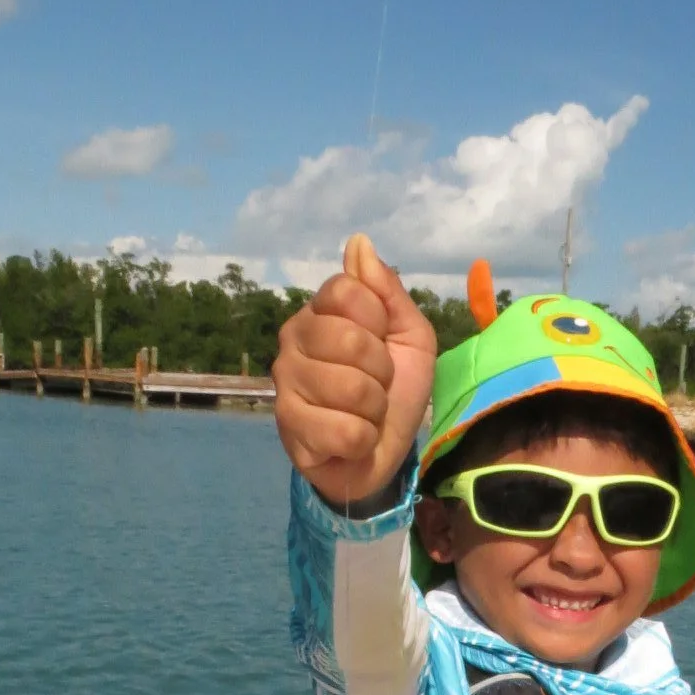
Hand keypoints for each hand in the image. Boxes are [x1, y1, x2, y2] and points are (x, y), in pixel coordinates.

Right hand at [273, 232, 436, 508]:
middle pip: (349, 338)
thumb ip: (387, 291)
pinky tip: (351, 439)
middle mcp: (292, 340)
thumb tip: (359, 241)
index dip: (377, 320)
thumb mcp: (410, 336)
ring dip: (374, 410)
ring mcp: (285, 384)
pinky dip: (362, 440)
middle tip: (376, 385)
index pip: (345, 290)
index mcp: (321, 311)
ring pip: (350, 388)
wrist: (383, 453)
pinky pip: (344, 430)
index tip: (382, 342)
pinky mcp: (289, 428)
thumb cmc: (395, 391)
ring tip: (365, 414)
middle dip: (381, 371)